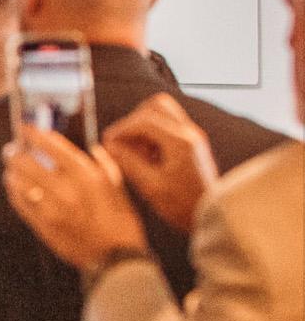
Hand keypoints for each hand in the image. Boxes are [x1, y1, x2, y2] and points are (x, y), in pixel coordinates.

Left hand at [3, 127, 149, 270]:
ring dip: (12, 172)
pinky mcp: (42, 225)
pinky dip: (14, 192)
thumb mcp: (116, 187)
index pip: (52, 146)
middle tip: (12, 149)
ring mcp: (51, 209)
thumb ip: (102, 164)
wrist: (115, 258)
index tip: (24, 126)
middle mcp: (67, 190)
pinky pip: (19, 203)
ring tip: (12, 168)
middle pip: (27, 163)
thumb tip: (89, 147)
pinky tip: (15, 188)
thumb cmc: (120, 221)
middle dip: (16, 153)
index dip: (34, 134)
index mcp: (87, 175)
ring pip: (18, 183)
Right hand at [105, 92, 213, 231]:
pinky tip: (145, 155)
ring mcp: (191, 136)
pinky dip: (151, 133)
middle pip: (157, 106)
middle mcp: (189, 133)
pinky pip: (167, 126)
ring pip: (162, 113)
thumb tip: (109, 147)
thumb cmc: (183, 205)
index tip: (108, 141)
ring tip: (133, 149)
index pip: (145, 120)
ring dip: (142, 126)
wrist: (212, 214)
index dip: (122, 128)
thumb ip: (128, 162)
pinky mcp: (191, 143)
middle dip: (133, 120)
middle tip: (121, 140)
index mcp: (180, 142)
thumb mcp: (151, 186)